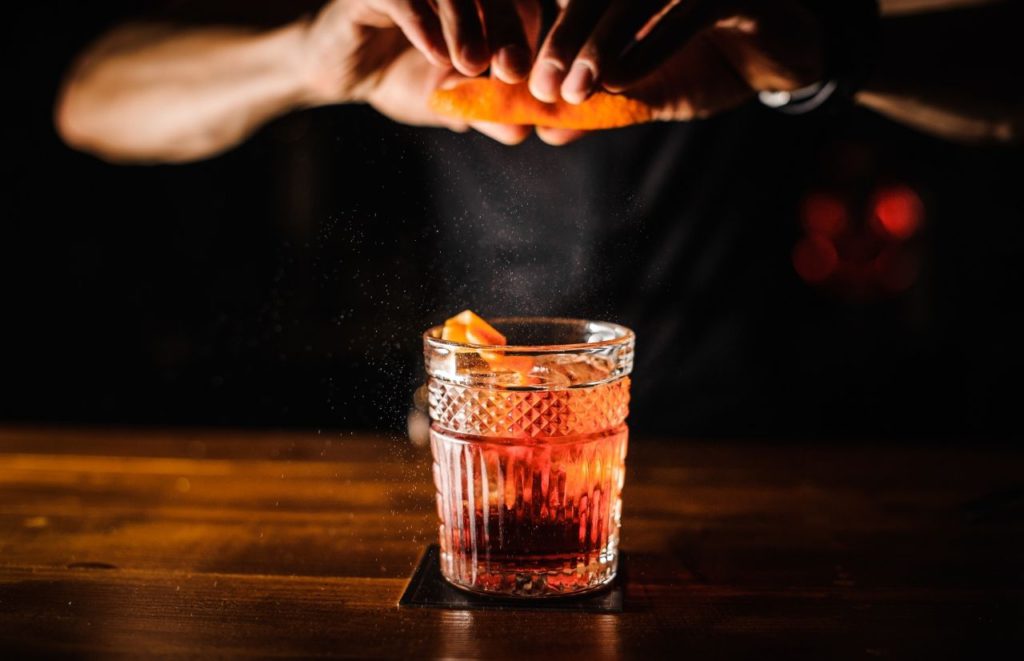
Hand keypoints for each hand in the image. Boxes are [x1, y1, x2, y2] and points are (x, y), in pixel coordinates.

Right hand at [302, 0, 541, 142]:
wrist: (337, 70)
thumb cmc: (400, 77)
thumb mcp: (447, 101)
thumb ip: (484, 112)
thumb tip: (521, 130)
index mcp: (478, 4)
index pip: (521, 7)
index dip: (532, 39)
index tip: (534, 80)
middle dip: (508, 30)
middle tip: (513, 69)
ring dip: (465, 25)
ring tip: (471, 64)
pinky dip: (422, 24)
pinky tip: (433, 55)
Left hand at [528, 0, 825, 144]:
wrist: (783, 58)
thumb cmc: (708, 64)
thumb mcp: (647, 90)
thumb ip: (601, 102)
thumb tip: (545, 129)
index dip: (548, 34)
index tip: (521, 79)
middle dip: (564, 39)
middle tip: (542, 86)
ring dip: (599, 43)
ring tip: (577, 91)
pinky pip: (686, 11)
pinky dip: (648, 48)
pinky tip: (621, 83)